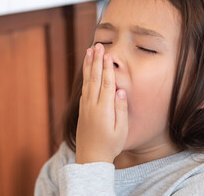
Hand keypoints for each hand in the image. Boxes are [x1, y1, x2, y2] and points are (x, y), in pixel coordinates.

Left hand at [75, 43, 128, 163]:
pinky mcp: (82, 109)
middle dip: (97, 61)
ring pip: (87, 82)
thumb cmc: (110, 145)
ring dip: (88, 66)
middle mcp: (92, 105)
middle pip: (95, 78)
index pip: (106, 83)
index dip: (107, 67)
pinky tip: (86, 70)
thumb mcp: (121, 130)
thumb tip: (120, 90)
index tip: (107, 54)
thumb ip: (121, 109)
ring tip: (89, 51)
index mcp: (103, 109)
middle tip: (98, 46)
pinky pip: (83, 88)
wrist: (90, 157)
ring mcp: (85, 106)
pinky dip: (85, 77)